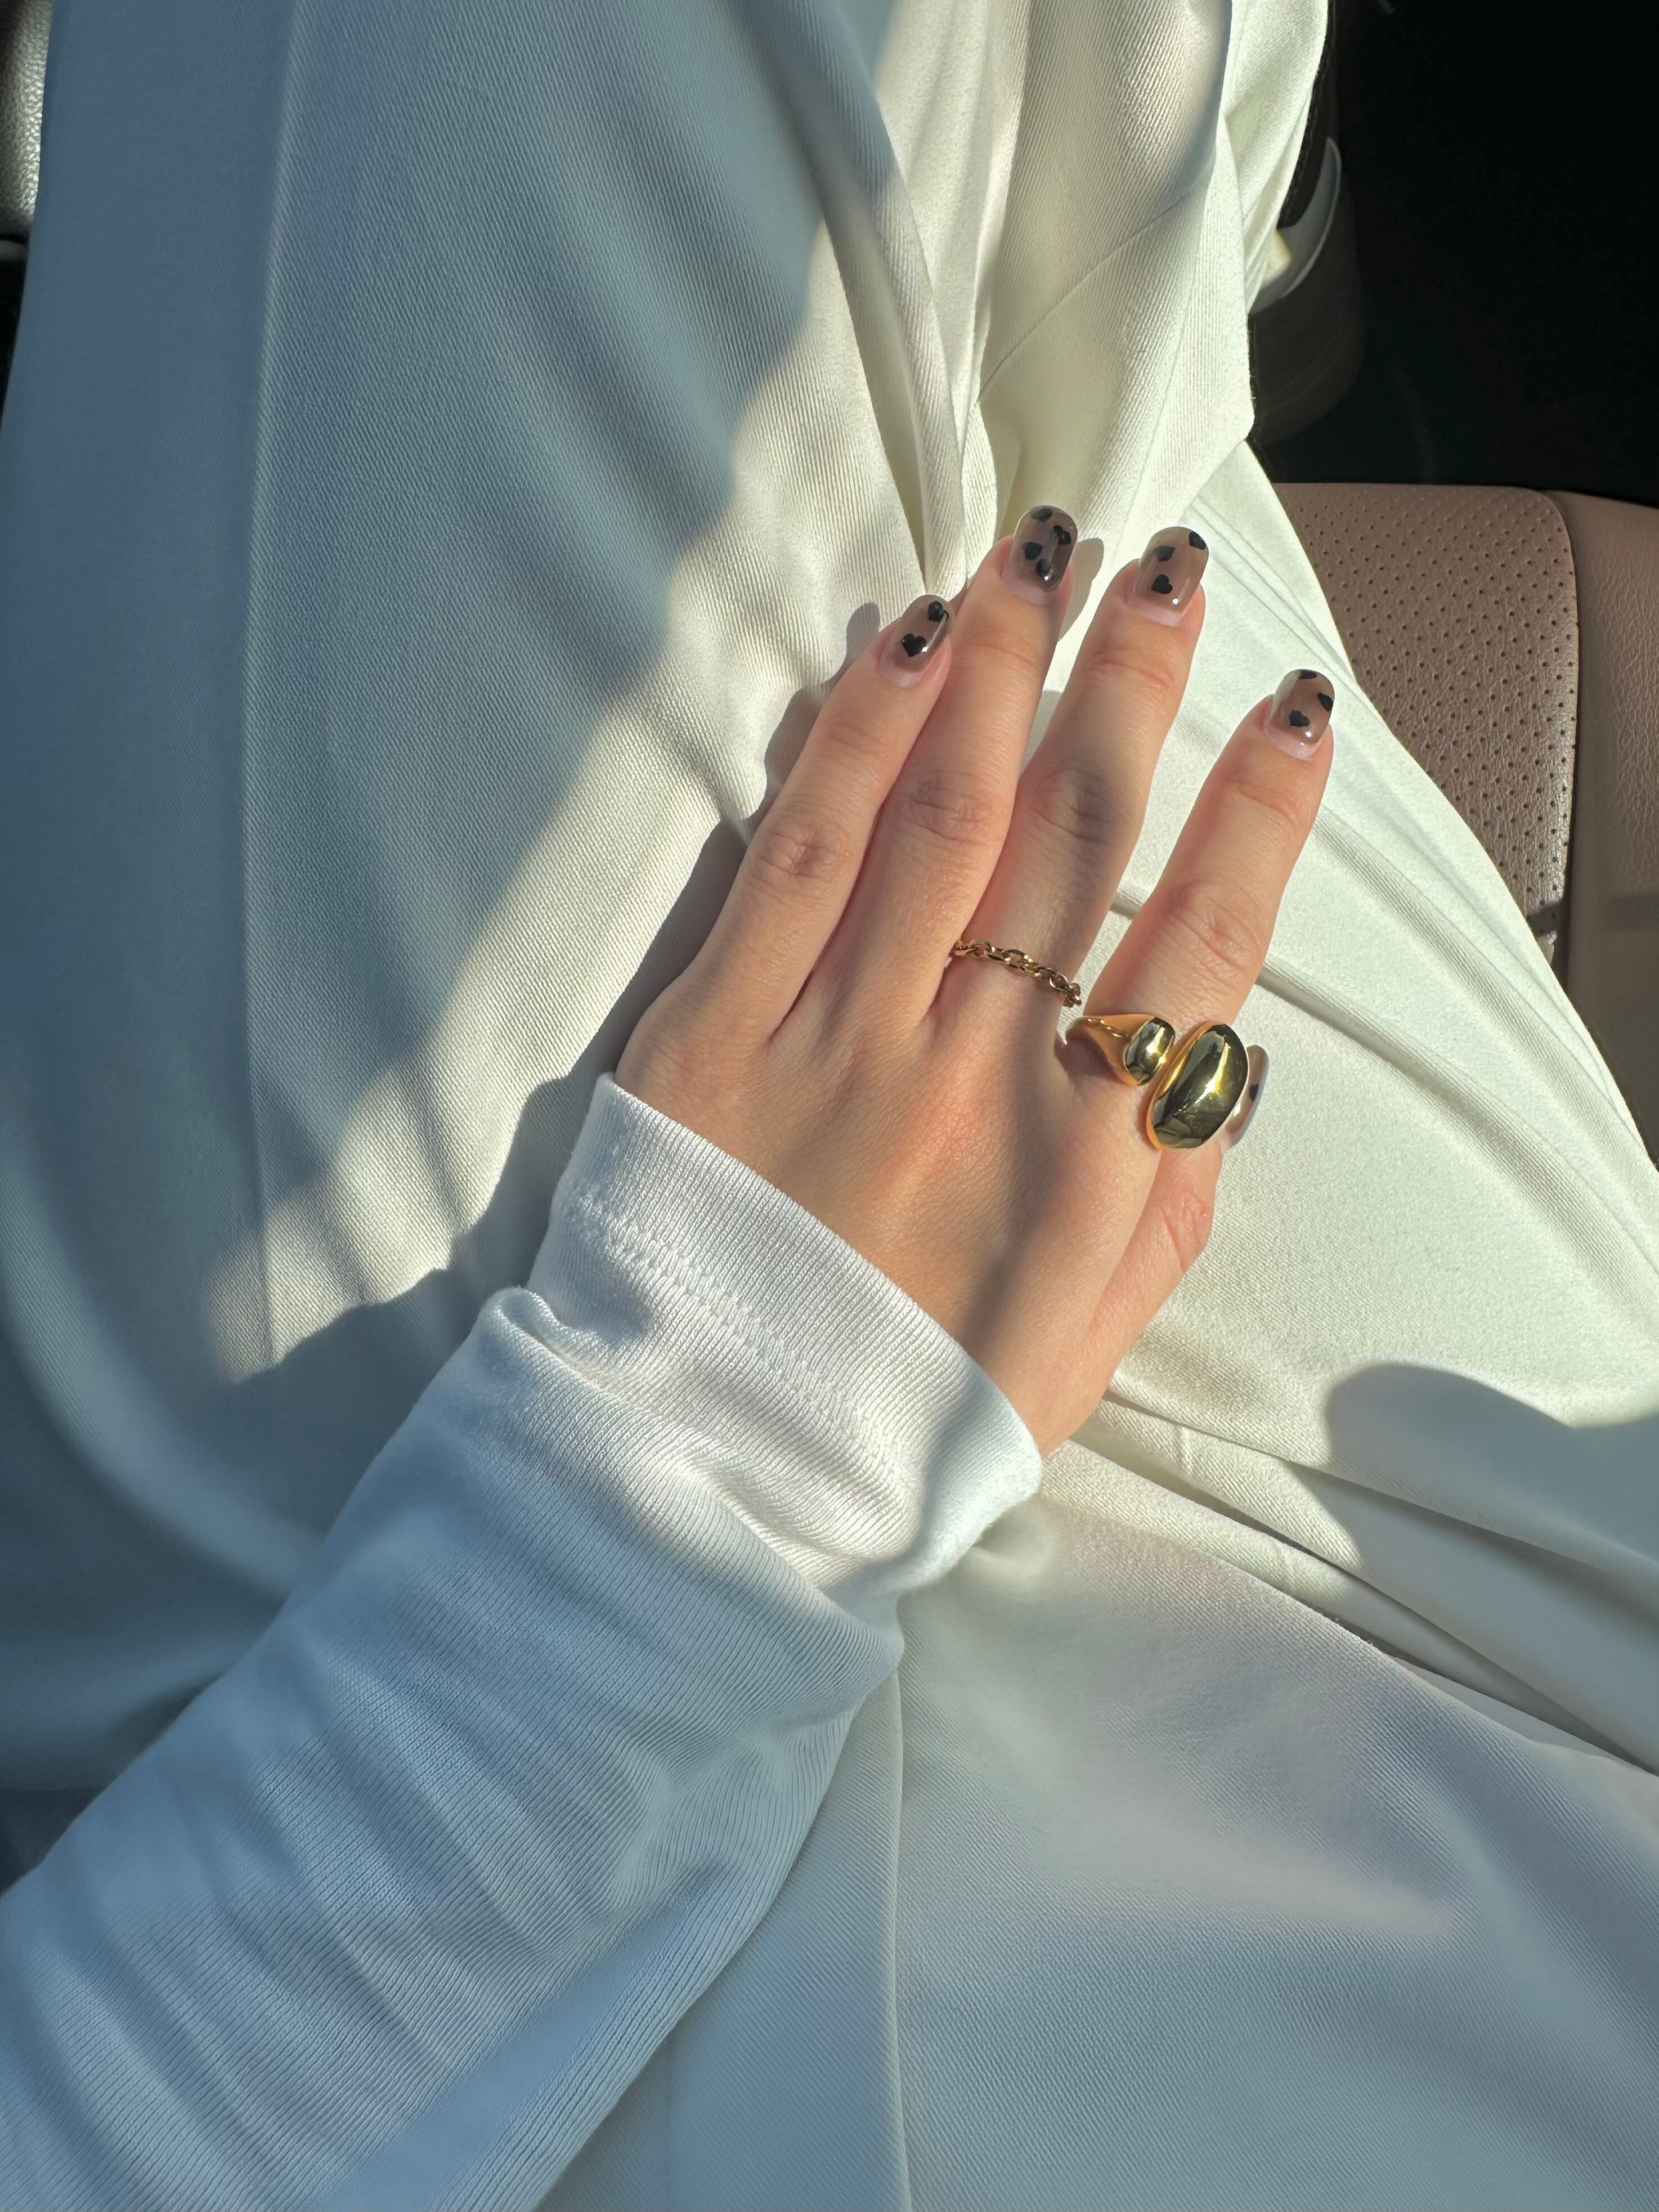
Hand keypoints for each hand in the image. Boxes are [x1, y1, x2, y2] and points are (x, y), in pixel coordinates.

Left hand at [615, 509, 1332, 1455]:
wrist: (715, 1478)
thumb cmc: (914, 1411)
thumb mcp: (1093, 1333)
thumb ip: (1173, 1192)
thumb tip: (1224, 1052)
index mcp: (1086, 1157)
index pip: (1202, 939)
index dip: (1261, 810)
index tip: (1296, 708)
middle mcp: (975, 1073)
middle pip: (1075, 833)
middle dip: (1131, 683)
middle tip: (1168, 573)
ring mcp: (838, 1041)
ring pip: (941, 810)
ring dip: (999, 668)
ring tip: (1038, 561)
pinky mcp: (712, 1031)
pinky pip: (797, 853)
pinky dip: (851, 740)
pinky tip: (893, 651)